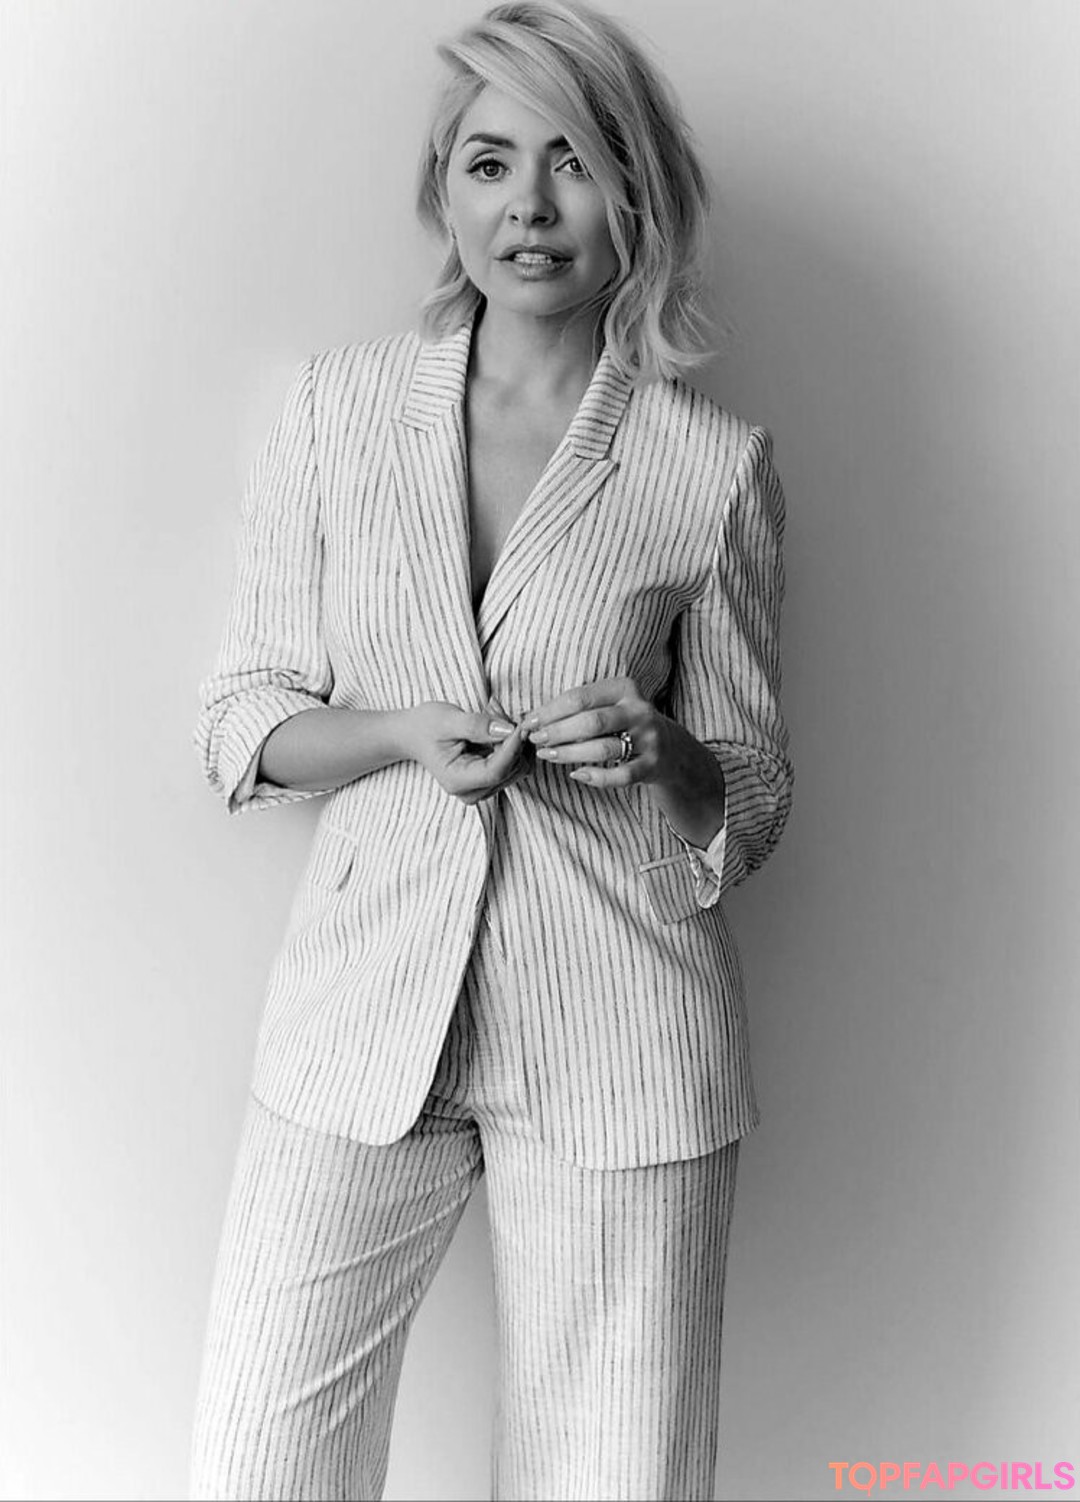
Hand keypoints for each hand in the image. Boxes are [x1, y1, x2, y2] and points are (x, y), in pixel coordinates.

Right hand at [402, 698, 533, 805]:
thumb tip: (508, 730)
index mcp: (457, 781)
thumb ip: (476, 726)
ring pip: (518, 766)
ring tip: (492, 713)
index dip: (512, 748)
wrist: (414, 735)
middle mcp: (472, 791)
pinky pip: (516, 763)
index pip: (496, 771)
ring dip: (514, 738)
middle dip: (512, 739)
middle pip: (511, 770)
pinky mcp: (492, 780)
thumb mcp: (447, 720)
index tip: (519, 724)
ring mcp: (483, 788)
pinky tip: (497, 724)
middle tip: (495, 709)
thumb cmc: (426, 727)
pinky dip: (513, 742)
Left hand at [521, 676, 669, 787]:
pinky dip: (596, 777)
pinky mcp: (652, 765)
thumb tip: (533, 717)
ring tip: (547, 756)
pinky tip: (577, 774)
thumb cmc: (625, 724)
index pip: (580, 697)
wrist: (671, 749)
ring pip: (603, 748)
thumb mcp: (610, 704)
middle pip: (591, 721)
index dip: (551, 711)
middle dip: (557, 732)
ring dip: (570, 753)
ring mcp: (648, 739)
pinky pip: (620, 775)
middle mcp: (639, 711)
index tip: (529, 722)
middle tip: (535, 740)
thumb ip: (579, 707)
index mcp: (625, 688)